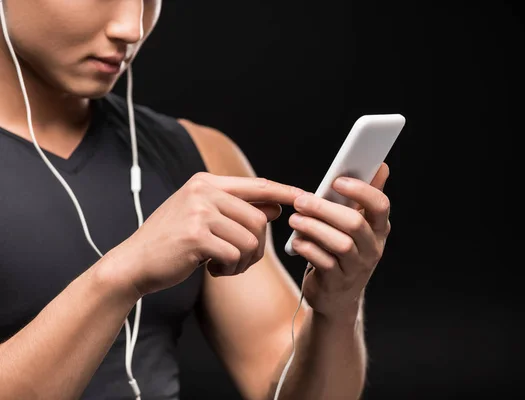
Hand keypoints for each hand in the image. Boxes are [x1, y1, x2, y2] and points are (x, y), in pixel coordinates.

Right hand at [106, 172, 304, 296]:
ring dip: (243, 260)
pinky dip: (230, 269)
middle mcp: (203, 191)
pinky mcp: (196, 235)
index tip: (306, 198)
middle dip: (258, 246)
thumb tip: (278, 208)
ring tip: (223, 265)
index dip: (284, 192)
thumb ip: (237, 210)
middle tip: (240, 260)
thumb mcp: (204, 218)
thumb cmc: (172, 242)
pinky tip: (212, 269)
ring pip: (250, 238)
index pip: (257, 185)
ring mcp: (199, 211)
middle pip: (259, 218)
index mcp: (206, 182)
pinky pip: (235, 254)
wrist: (134, 263)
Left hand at [288, 163, 390, 319]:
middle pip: (354, 223)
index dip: (360, 191)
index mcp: (379, 229)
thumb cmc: (343, 253)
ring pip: (340, 244)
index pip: (380, 206)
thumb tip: (381, 166)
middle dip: (325, 209)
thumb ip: (364, 198)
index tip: (337, 182)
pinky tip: (297, 242)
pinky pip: (324, 262)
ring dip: (313, 228)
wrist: (336, 297)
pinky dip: (308, 249)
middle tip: (301, 201)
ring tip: (295, 220)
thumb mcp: (357, 226)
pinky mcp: (337, 282)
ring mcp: (357, 268)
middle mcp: (372, 248)